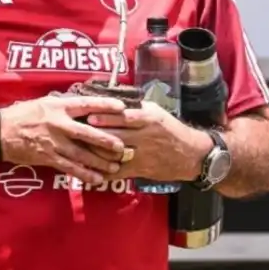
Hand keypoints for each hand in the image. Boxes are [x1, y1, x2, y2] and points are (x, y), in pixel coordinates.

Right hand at [0, 95, 127, 184]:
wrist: (1, 132)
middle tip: (122, 146)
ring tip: (115, 166)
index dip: (104, 105)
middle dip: (107, 141)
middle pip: (88, 133)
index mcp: (57, 107)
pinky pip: (70, 168)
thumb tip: (85, 105)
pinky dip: (85, 174)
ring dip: (100, 162)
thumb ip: (64, 105)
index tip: (122, 107)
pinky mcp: (48, 157)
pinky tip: (97, 179)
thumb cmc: (22, 114)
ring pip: (82, 154)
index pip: (86, 104)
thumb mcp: (44, 103)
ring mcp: (53, 142)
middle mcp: (57, 124)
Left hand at [87, 102, 211, 181]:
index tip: (89, 115)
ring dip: (95, 152)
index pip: (124, 117)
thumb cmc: (170, 129)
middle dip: (95, 135)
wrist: (192, 155)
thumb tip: (109, 97)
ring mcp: (142, 155)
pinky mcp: (140, 170)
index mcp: (149, 119)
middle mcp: (145, 137)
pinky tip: (88, 169)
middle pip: (116, 136)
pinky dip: (103, 172)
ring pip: (115, 154)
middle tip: (76, 131)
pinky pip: (119, 172)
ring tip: (77, 148)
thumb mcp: (155, 111)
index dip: (105, 117)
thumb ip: (134, 106)